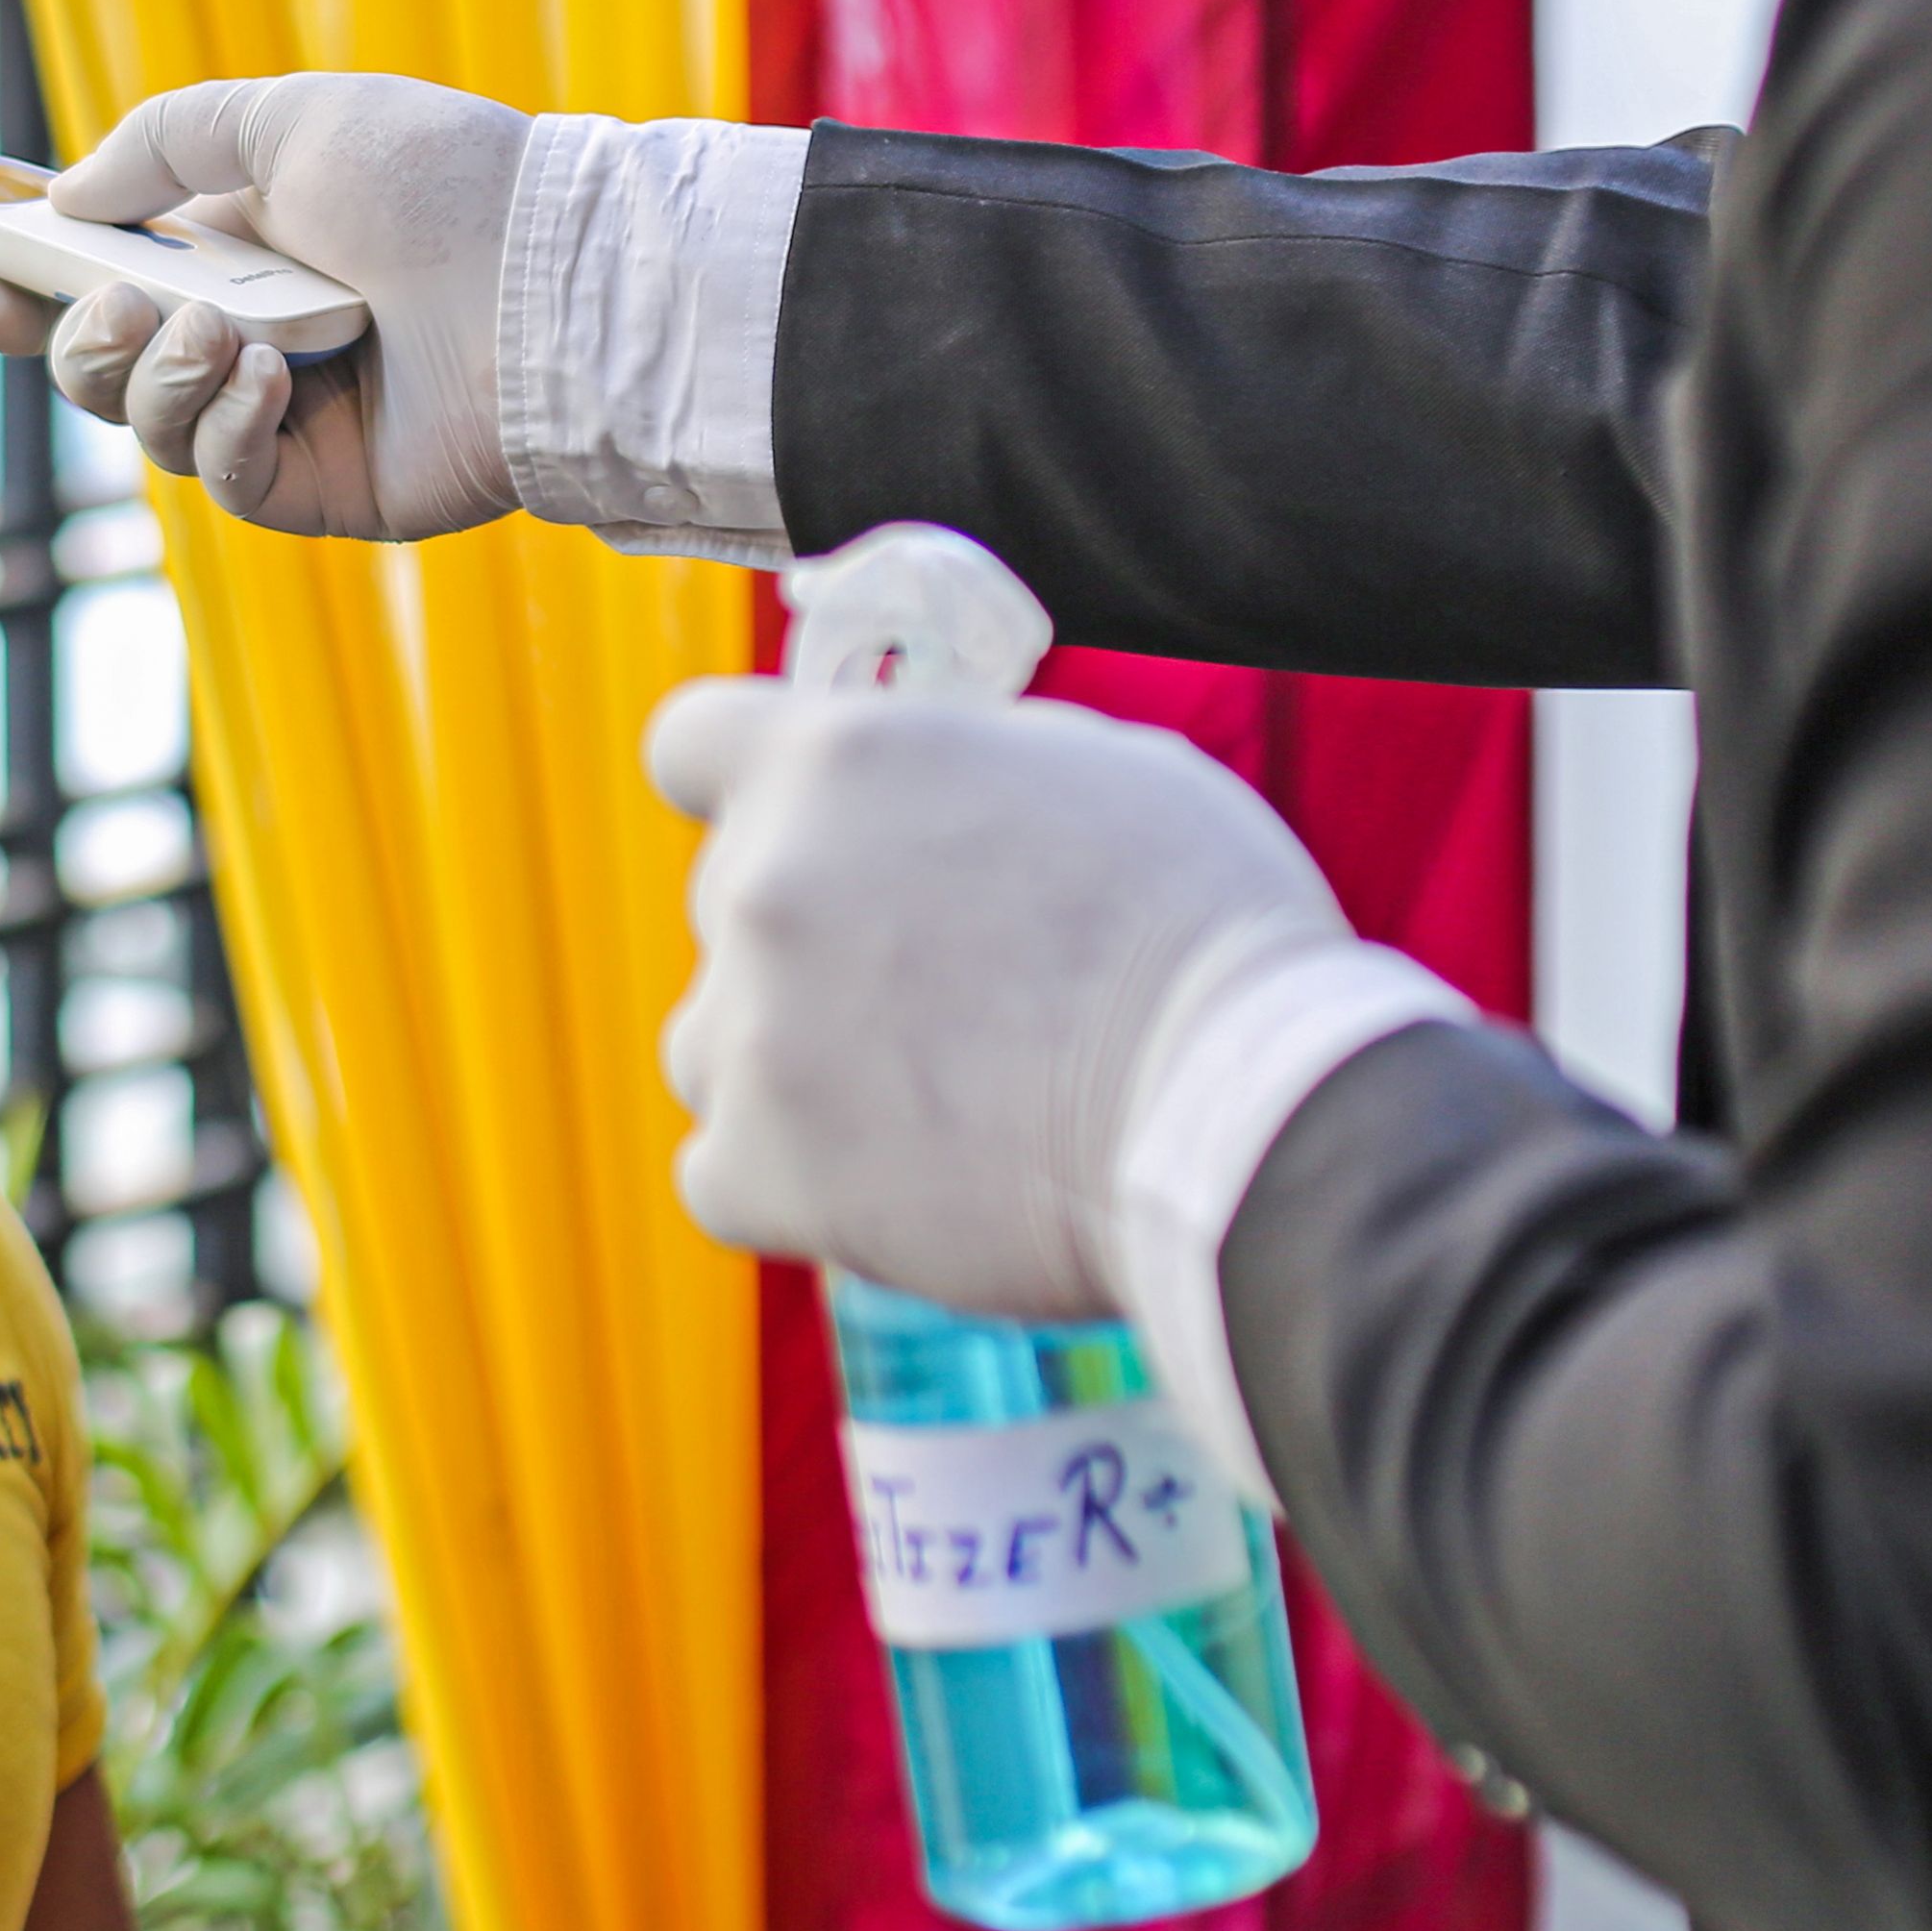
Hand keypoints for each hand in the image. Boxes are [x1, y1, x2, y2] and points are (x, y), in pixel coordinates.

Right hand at [0, 74, 524, 540]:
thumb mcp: (290, 120)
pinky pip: (226, 481)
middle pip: (103, 367)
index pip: (101, 279)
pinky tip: (265, 381)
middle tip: (75, 311)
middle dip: (64, 342)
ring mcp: (288, 418)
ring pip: (150, 429)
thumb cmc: (436, 184)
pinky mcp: (326, 491)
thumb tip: (66, 198)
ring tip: (217, 335)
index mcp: (238, 250)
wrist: (548, 279)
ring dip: (154, 380)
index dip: (21, 291)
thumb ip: (165, 144)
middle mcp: (253, 336)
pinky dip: (224, 431)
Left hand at [641, 680, 1351, 1314]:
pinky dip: (791, 1186)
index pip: (692, 743)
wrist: (1240, 1114)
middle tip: (947, 995)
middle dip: (816, 941)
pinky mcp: (758, 1167)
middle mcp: (762, 881)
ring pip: (714, 1045)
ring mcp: (748, 1030)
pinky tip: (897, 1182)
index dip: (742, 789)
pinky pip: (721, 1174)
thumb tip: (918, 789)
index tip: (802, 834)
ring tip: (933, 1102)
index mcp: (834, 759)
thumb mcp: (1090, 768)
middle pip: (728, 908)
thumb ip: (959, 766)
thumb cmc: (1201, 928)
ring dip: (790, 1067)